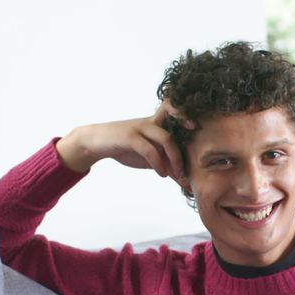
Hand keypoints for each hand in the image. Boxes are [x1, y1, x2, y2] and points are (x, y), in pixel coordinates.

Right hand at [54, 99, 192, 187]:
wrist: (97, 142)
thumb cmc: (127, 147)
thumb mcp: (149, 156)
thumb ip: (168, 165)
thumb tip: (186, 183)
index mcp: (157, 123)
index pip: (176, 111)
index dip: (188, 114)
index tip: (197, 129)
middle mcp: (151, 122)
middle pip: (175, 125)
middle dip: (185, 146)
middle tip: (188, 171)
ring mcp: (140, 128)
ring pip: (165, 138)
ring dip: (174, 159)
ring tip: (177, 176)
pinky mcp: (129, 137)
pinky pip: (148, 149)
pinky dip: (158, 163)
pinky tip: (161, 174)